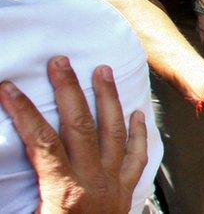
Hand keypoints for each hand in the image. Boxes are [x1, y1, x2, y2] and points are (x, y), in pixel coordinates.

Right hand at [0, 57, 148, 213]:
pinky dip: (139, 132)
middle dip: (69, 90)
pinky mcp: (127, 191)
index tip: (8, 88)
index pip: (40, 140)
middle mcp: (93, 181)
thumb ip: (13, 194)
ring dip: (108, 98)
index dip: (23, 111)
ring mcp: (114, 184)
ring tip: (101, 70)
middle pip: (80, 125)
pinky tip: (137, 112)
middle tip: (60, 61)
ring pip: (114, 131)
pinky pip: (137, 156)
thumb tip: (2, 168)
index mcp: (63, 191)